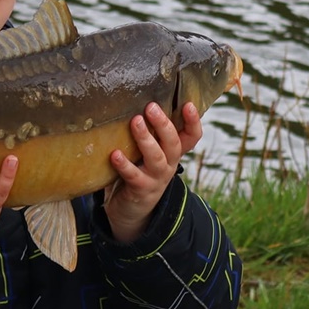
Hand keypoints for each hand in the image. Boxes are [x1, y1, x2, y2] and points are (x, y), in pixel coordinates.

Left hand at [103, 102, 202, 243]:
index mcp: (173, 152)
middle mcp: (169, 164)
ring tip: (135, 122)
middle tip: (151, 107)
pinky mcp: (140, 190)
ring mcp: (156, 178)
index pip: (192, 137)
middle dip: (163, 124)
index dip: (193, 122)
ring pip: (156, 157)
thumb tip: (135, 97)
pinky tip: (115, 154)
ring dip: (145, 139)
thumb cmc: (139, 171)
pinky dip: (124, 165)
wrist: (132, 211)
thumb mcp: (150, 153)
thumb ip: (150, 133)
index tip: (188, 104)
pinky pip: (134, 176)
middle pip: (173, 143)